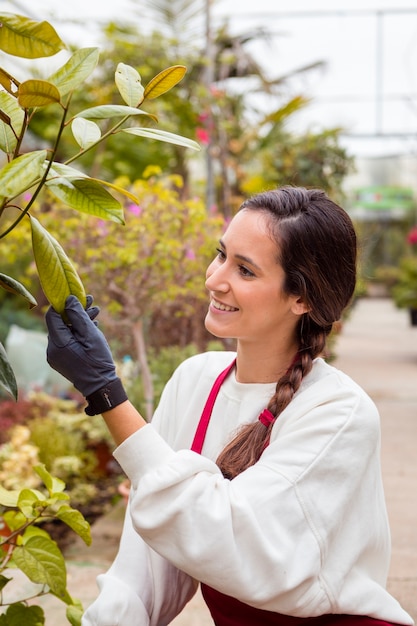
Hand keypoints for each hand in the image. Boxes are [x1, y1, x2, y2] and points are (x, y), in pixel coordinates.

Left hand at [46, 295, 126, 414]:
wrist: (101, 387)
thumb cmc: (98, 361)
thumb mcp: (91, 335)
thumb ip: (79, 316)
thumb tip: (69, 299)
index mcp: (58, 343)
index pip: (52, 316)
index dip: (63, 304)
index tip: (76, 296)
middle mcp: (52, 349)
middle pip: (60, 323)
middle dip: (75, 311)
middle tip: (91, 301)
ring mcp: (55, 355)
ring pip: (64, 331)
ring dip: (79, 321)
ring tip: (96, 312)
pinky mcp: (61, 359)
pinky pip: (66, 340)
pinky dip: (77, 332)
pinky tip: (91, 325)